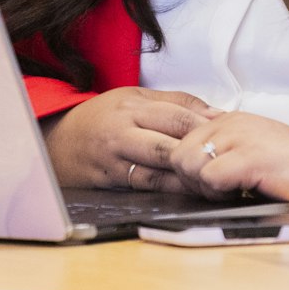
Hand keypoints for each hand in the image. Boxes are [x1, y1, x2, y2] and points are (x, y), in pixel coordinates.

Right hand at [41, 87, 221, 192]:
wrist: (57, 142)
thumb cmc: (101, 118)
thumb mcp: (135, 98)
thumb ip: (176, 102)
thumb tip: (216, 113)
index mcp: (132, 107)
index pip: (178, 116)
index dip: (208, 127)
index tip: (231, 135)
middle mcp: (122, 133)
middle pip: (171, 145)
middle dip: (203, 155)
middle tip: (229, 163)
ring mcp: (115, 160)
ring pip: (160, 173)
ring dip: (190, 179)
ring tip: (216, 182)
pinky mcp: (112, 182)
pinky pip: (148, 188)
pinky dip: (172, 192)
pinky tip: (191, 192)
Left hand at [168, 112, 288, 213]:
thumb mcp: (252, 153)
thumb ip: (223, 154)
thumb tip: (190, 171)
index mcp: (230, 120)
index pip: (180, 141)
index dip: (188, 170)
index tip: (209, 185)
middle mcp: (232, 123)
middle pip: (176, 154)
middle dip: (190, 180)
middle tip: (219, 192)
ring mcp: (241, 137)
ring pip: (186, 163)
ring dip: (202, 186)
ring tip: (230, 192)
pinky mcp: (251, 157)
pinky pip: (209, 176)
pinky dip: (218, 193)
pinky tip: (241, 194)